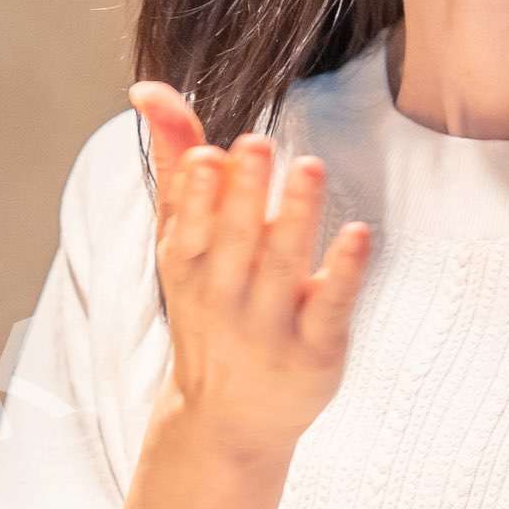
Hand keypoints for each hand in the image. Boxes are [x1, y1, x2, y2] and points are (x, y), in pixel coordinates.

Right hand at [132, 84, 371, 466]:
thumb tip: (148, 88)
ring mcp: (271, 324)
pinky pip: (331, 307)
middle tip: (257, 144)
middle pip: (234, 239)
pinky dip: (344, 272)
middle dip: (243, 194)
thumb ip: (175, 162)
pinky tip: (360, 234)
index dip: (199, 193)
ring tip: (309, 167)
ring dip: (295, 216)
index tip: (209, 155)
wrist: (227, 420)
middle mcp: (224, 294)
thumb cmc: (208, 306)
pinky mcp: (316, 350)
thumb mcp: (180, 242)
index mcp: (187, 263)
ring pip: (283, 266)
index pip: (189, 224)